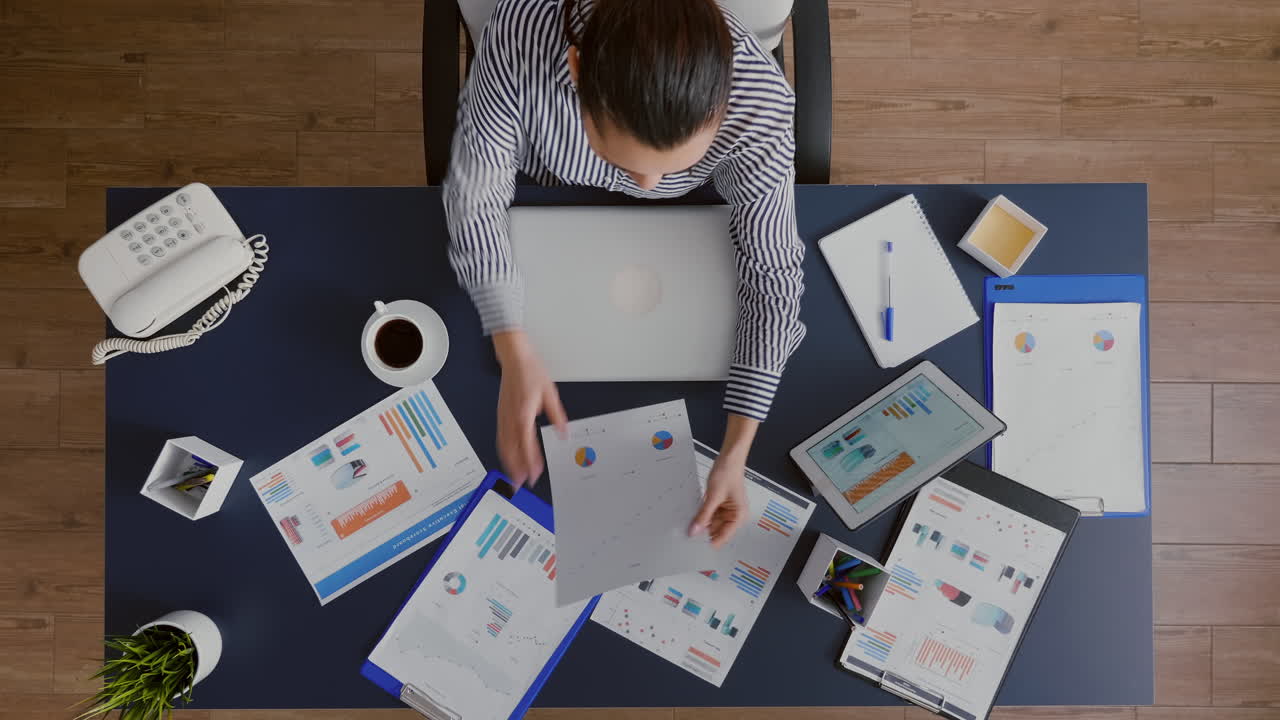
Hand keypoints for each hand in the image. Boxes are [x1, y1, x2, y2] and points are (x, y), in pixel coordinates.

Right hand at [493, 331, 566, 488]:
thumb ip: (557, 416)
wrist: (515, 357)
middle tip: (520, 485)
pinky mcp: (501, 414)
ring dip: (508, 463)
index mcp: (523, 414)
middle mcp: (511, 418)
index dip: (530, 462)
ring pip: (503, 446)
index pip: (527, 445)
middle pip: (511, 450)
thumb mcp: (550, 393)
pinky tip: (508, 457)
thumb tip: (563, 433)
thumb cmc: (531, 371)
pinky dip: (504, 451)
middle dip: (516, 469)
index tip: (535, 475)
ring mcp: (503, 417)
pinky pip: (501, 438)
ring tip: (514, 477)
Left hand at [689, 453, 748, 547]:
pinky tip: (693, 515)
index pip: (723, 537)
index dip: (710, 542)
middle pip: (716, 530)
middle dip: (703, 532)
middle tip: (688, 535)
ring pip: (711, 523)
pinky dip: (701, 515)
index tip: (695, 547)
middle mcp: (734, 515)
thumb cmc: (728, 473)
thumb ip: (703, 515)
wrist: (728, 458)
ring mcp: (726, 510)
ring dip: (701, 522)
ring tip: (689, 524)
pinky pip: (709, 514)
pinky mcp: (719, 505)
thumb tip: (695, 530)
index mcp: (739, 516)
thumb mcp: (713, 497)